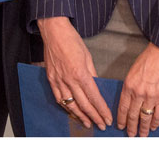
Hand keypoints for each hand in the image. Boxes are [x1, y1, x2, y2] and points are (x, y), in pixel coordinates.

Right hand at [38, 16, 111, 130]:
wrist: (54, 32)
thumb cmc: (72, 40)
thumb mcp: (87, 56)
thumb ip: (92, 73)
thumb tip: (96, 86)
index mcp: (80, 73)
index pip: (94, 97)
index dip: (101, 109)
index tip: (107, 117)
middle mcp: (68, 80)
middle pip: (83, 104)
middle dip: (93, 116)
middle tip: (101, 125)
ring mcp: (58, 81)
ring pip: (70, 104)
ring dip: (80, 116)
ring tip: (88, 123)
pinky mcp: (51, 80)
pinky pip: (59, 98)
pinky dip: (66, 107)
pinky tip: (72, 111)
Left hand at [118, 43, 158, 136]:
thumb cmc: (152, 56)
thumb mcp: (135, 69)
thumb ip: (132, 84)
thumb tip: (131, 97)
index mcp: (129, 85)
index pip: (122, 107)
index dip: (121, 119)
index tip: (120, 126)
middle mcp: (138, 93)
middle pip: (132, 116)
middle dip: (131, 127)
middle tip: (130, 134)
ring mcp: (151, 97)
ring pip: (144, 118)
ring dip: (143, 129)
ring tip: (142, 135)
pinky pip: (158, 115)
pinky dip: (155, 123)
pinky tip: (154, 127)